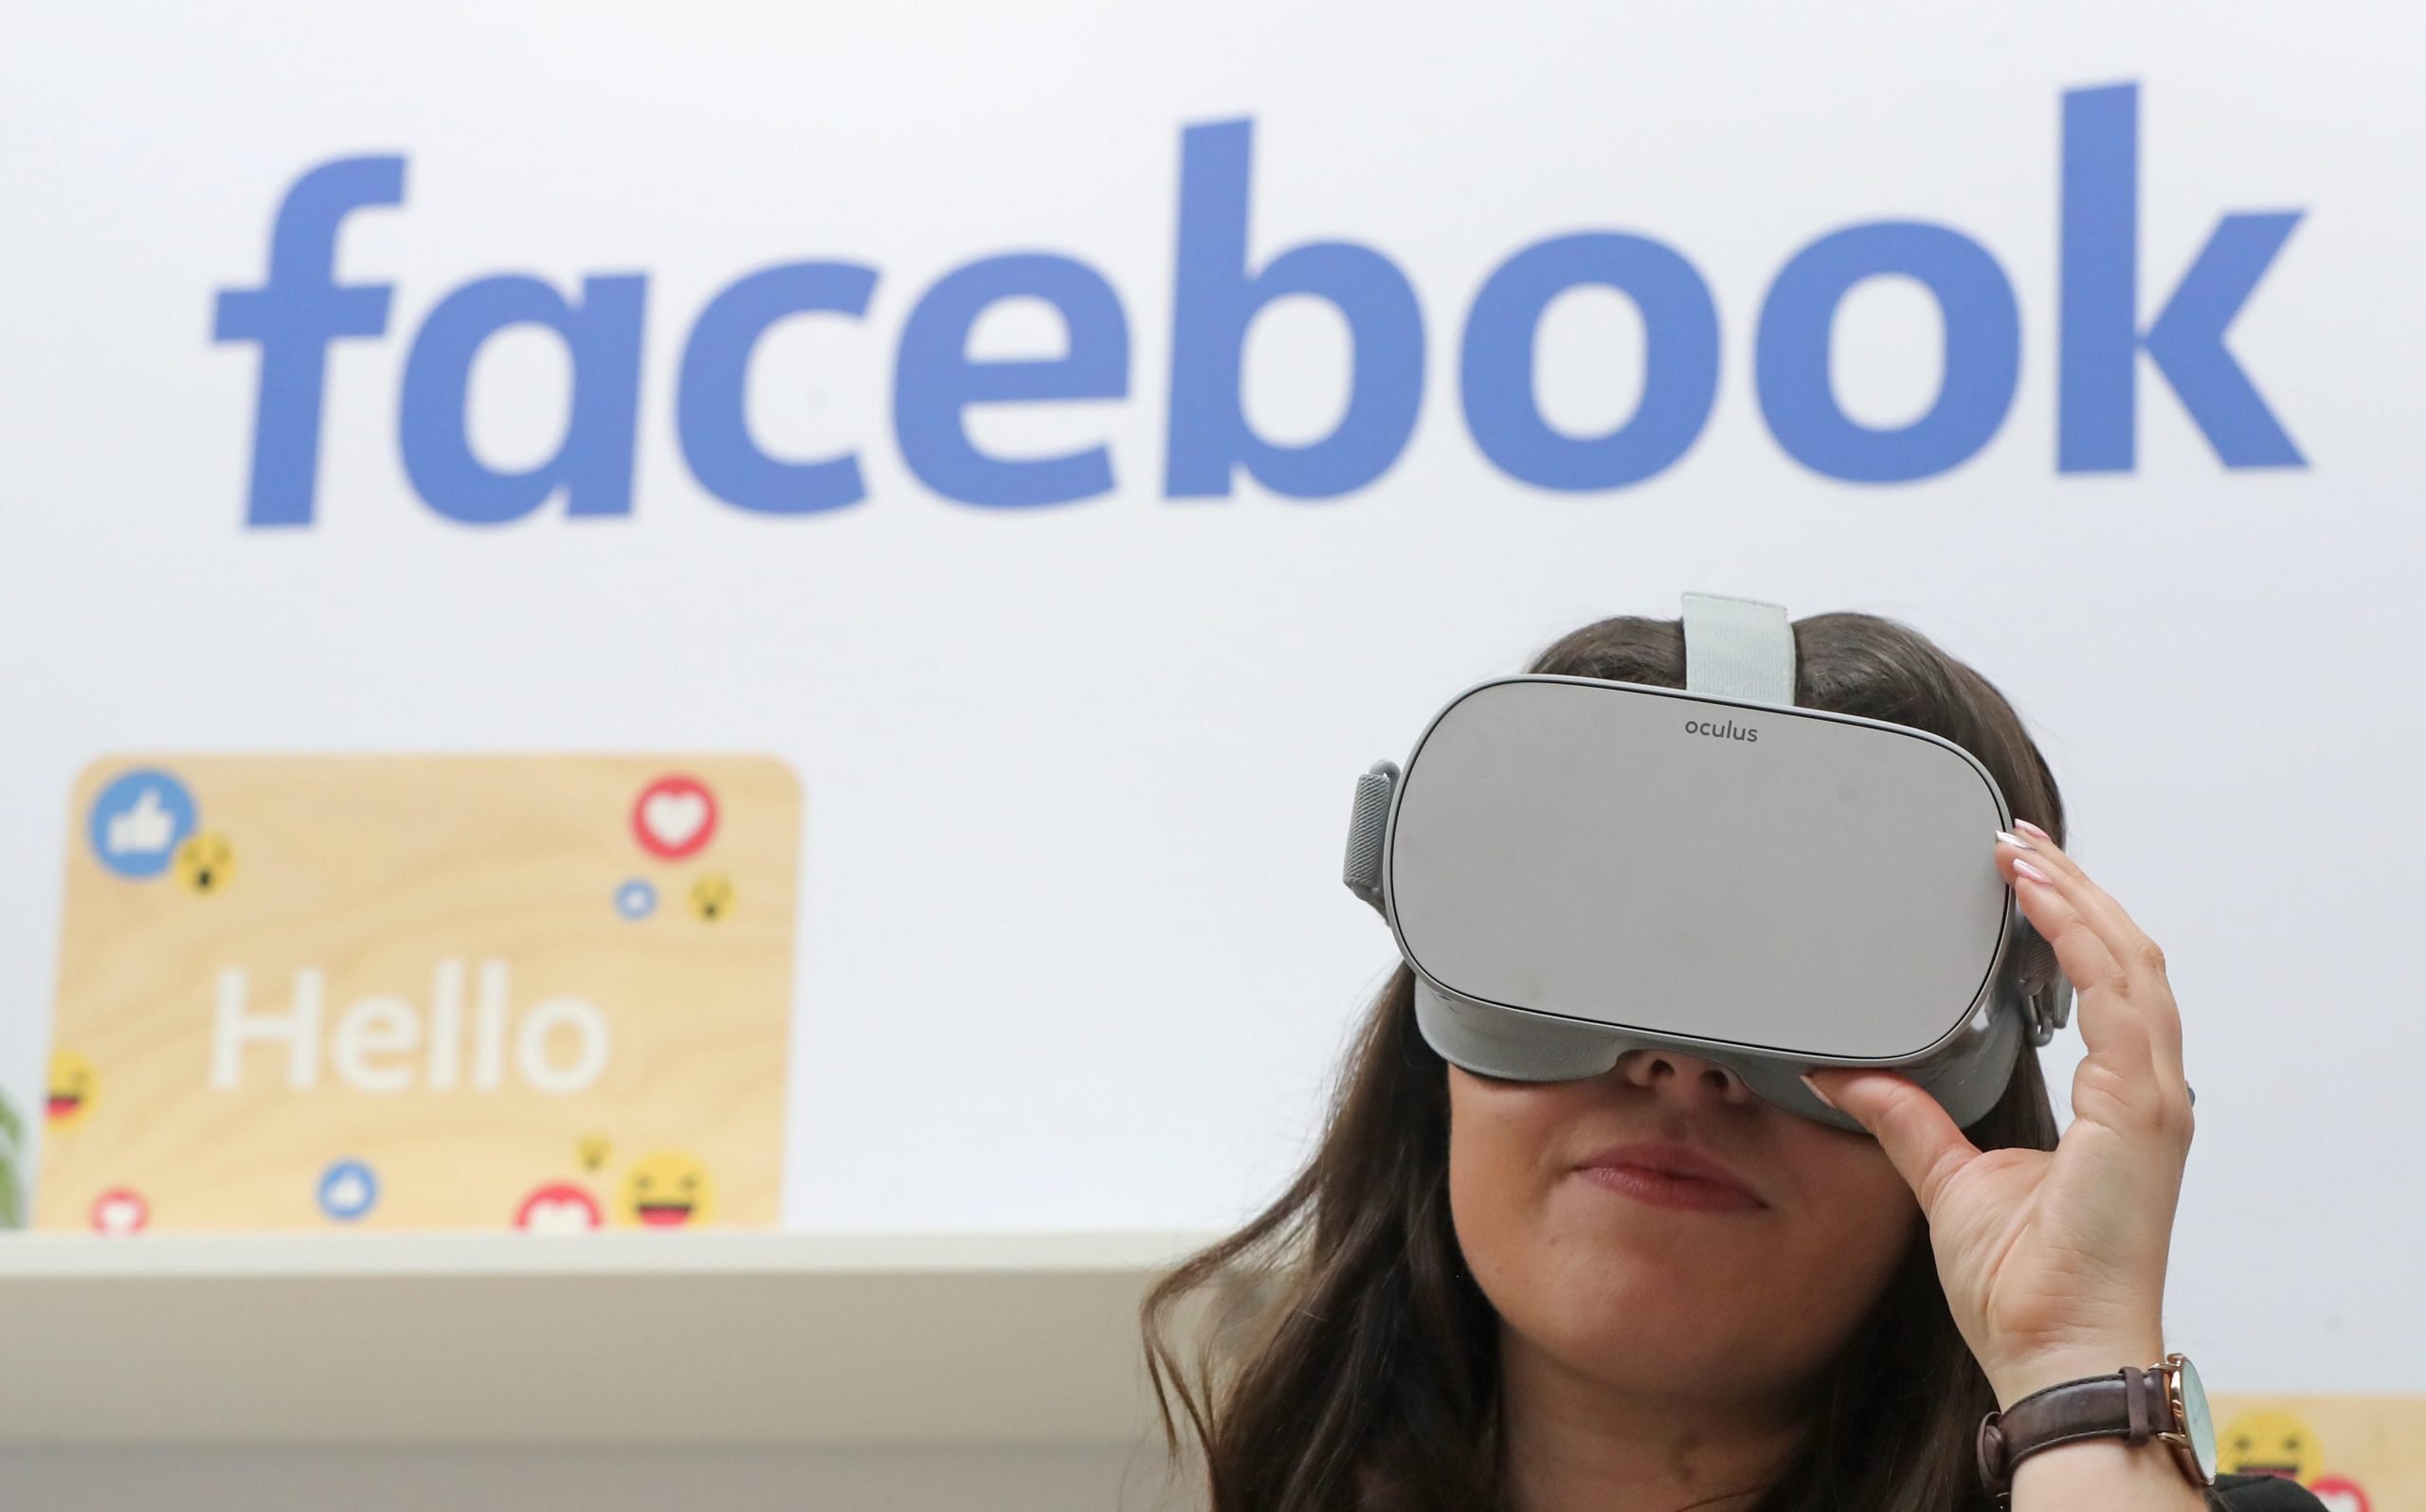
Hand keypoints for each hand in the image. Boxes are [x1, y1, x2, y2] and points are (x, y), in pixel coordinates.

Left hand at [1801, 821, 2195, 1406]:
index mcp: (2116, 1103)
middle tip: (2014, 840)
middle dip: (2075, 890)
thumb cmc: (2025, 1288)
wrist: (2053, 1350)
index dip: (2069, 922)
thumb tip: (1846, 1073)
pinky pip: (2121, 1003)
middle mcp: (2145, 1093)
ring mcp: (2152, 1101)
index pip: (2104, 985)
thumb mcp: (1947, 1178)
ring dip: (2078, 900)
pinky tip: (2043, 902)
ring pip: (2131, 964)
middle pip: (2125, 958)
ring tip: (2021, 854)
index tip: (2019, 874)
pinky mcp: (2142, 1114)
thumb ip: (1905, 1118)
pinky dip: (2084, 941)